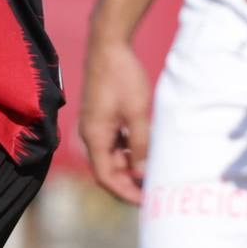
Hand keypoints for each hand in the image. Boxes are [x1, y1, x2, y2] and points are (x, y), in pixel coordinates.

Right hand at [80, 34, 154, 204]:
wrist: (108, 46)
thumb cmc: (122, 78)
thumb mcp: (137, 114)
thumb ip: (141, 145)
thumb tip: (144, 173)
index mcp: (95, 137)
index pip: (106, 178)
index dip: (125, 193)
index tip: (146, 201)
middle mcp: (91, 135)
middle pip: (108, 170)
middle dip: (130, 182)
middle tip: (155, 189)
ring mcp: (95, 125)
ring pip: (112, 156)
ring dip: (131, 166)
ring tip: (155, 170)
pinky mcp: (102, 116)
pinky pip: (114, 142)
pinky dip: (129, 150)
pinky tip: (147, 147)